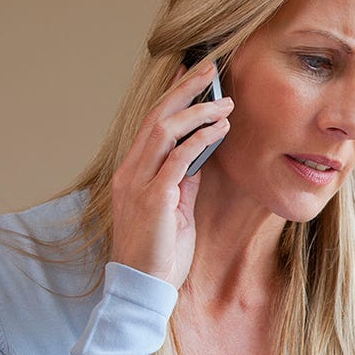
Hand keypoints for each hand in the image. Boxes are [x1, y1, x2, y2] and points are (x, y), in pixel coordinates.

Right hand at [110, 63, 232, 285]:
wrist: (144, 286)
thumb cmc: (160, 253)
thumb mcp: (175, 211)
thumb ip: (182, 181)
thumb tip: (199, 155)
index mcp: (132, 173)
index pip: (152, 124)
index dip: (173, 97)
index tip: (193, 76)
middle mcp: (130, 172)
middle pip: (156, 117)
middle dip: (184, 89)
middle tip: (210, 67)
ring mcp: (138, 184)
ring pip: (164, 131)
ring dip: (197, 111)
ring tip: (224, 102)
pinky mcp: (153, 199)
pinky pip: (177, 159)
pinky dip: (199, 140)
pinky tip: (219, 130)